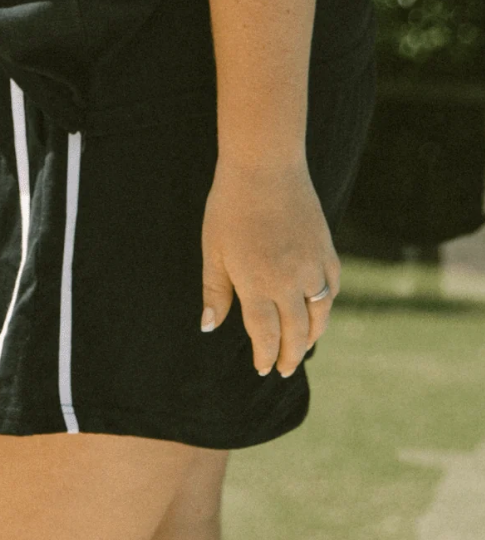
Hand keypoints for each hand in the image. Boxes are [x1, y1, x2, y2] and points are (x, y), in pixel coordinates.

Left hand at [200, 156, 340, 376]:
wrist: (265, 169)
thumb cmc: (230, 208)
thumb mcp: (213, 251)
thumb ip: (215, 292)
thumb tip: (209, 327)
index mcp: (257, 284)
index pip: (265, 334)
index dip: (265, 355)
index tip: (263, 368)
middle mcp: (289, 281)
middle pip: (296, 331)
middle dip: (290, 354)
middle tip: (284, 370)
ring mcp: (312, 266)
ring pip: (319, 314)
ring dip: (311, 335)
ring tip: (302, 347)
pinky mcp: (327, 250)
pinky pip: (331, 288)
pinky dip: (326, 306)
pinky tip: (319, 311)